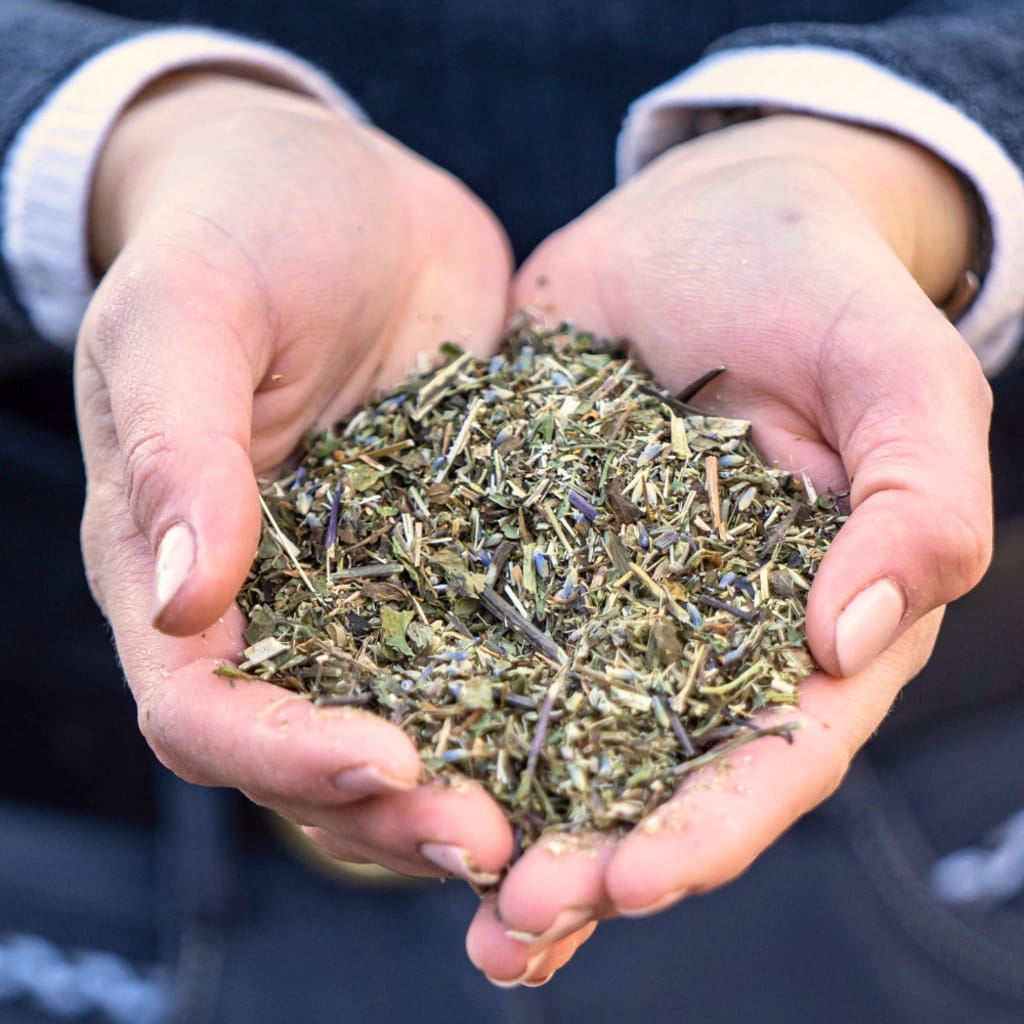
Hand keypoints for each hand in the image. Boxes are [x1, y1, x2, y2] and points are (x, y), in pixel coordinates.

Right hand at [77, 72, 513, 880]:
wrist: (337, 190)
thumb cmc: (235, 230)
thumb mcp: (189, 315)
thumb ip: (177, 449)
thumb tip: (189, 605)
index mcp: (176, 565)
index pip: (202, 710)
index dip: (282, 756)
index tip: (387, 760)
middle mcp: (275, 600)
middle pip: (310, 752)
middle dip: (393, 808)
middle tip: (494, 841)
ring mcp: (370, 584)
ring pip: (408, 721)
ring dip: (471, 783)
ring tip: (559, 821)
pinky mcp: (455, 552)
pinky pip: (490, 644)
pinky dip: (534, 701)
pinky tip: (614, 728)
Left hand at [468, 114, 992, 982]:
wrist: (713, 217)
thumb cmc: (822, 287)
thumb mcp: (896, 376)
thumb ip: (916, 501)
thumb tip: (849, 640)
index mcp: (807, 619)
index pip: (770, 756)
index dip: (710, 830)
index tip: (633, 882)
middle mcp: (701, 632)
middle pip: (653, 776)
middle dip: (591, 862)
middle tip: (517, 924)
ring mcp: (604, 595)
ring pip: (558, 733)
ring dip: (507, 817)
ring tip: (445, 885)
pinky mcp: (522, 543)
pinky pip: (476, 632)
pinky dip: (441, 702)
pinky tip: (379, 751)